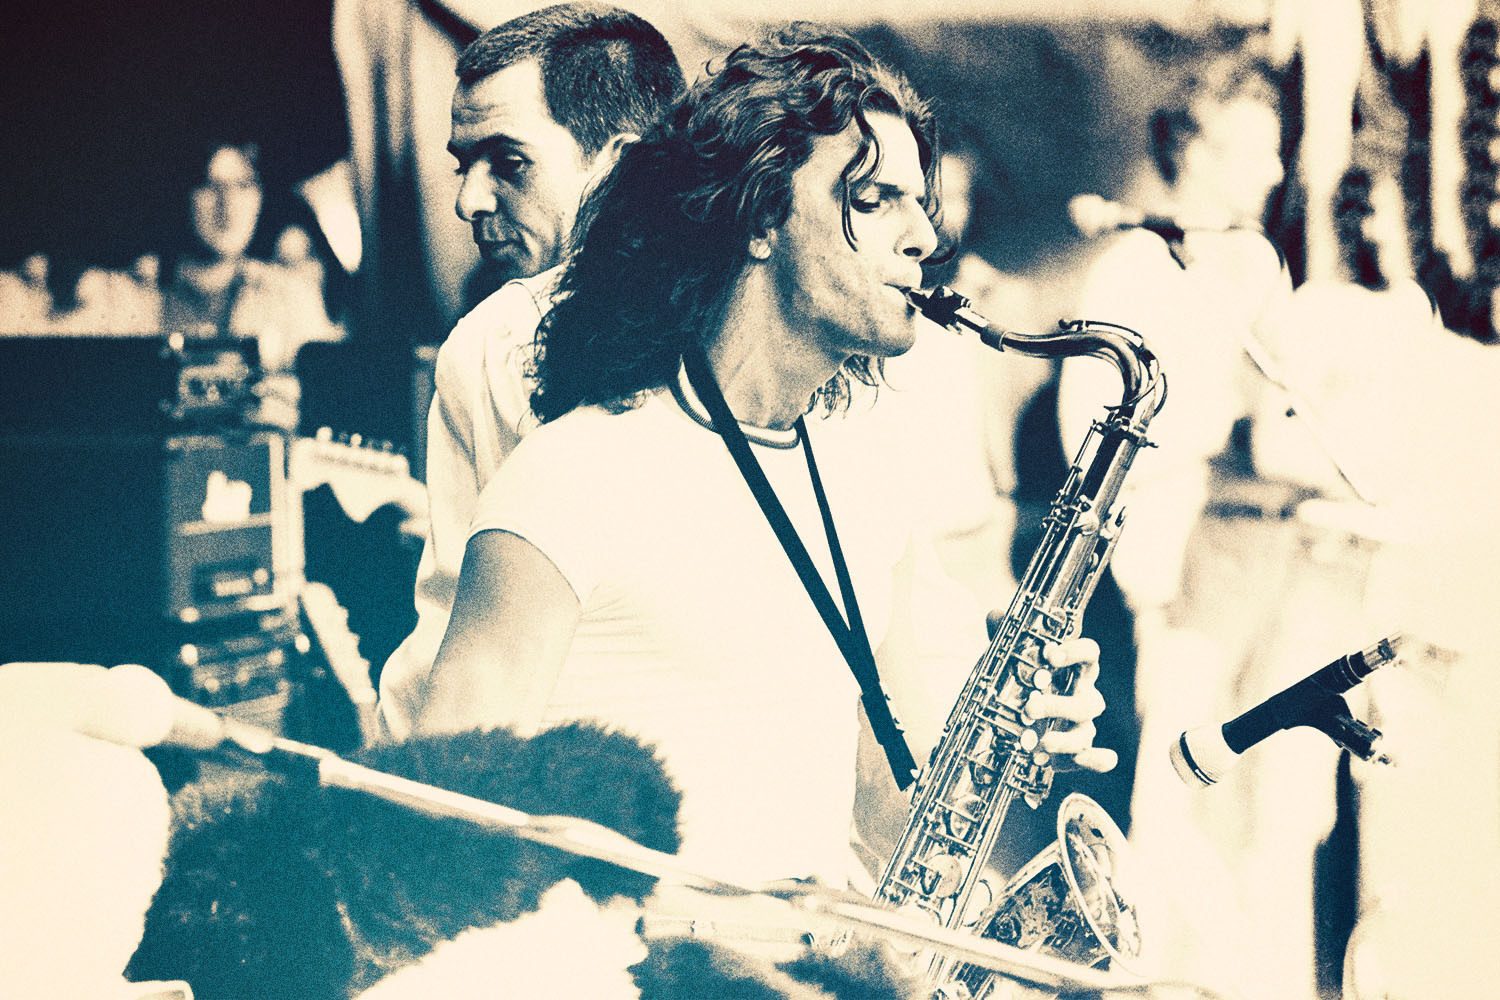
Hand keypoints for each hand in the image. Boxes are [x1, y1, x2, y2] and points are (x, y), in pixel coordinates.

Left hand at [985, 615, 1116, 772]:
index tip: (1050, 655)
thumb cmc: (1023, 684)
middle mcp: (1084, 697)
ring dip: (1067, 738)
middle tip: (1031, 707)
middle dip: (1060, 705)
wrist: (1019, 720)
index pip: (1090, 655)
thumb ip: (1005, 640)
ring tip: (1042, 742)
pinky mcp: (1078, 751)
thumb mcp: (1011, 662)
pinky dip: (1095, 760)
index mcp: (1074, 672)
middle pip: (1090, 701)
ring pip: (1087, 731)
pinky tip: (1081, 759)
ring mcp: (1082, 726)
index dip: (1075, 652)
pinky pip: (1096, 758)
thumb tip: (994, 616)